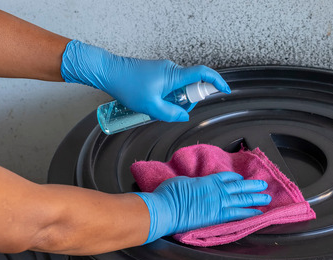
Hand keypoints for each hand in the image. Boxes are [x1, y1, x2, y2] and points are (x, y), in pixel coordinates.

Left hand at [60, 40, 230, 121]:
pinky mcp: (157, 73)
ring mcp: (164, 70)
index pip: (202, 74)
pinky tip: (151, 102)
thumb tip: (184, 116)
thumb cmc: (127, 86)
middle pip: (191, 86)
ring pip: (179, 88)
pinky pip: (170, 86)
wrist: (108, 72)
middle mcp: (172, 69)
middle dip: (186, 101)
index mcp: (174, 75)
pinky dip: (166, 96)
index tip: (225, 90)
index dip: (216, 81)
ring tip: (154, 107)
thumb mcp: (150, 107)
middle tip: (171, 111)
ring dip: (173, 101)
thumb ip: (171, 113)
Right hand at [134, 172, 270, 243]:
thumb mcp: (182, 182)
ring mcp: (219, 204)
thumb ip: (193, 184)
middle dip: (253, 186)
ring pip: (243, 199)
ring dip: (256, 198)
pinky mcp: (218, 217)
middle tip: (263, 185)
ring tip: (266, 198)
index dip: (235, 178)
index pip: (226, 177)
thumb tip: (195, 186)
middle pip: (239, 187)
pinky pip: (238, 214)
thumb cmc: (168, 195)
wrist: (166, 209)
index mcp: (207, 181)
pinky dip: (249, 213)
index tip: (241, 178)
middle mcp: (216, 191)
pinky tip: (258, 213)